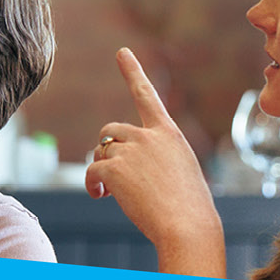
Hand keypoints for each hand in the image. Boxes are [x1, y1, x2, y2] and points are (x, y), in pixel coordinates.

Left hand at [84, 47, 226, 277]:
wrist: (187, 227)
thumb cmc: (188, 208)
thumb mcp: (179, 173)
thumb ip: (153, 160)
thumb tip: (118, 167)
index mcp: (169, 134)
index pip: (147, 96)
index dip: (133, 72)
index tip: (122, 52)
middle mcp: (149, 135)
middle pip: (111, 131)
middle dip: (107, 149)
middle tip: (113, 175)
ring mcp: (131, 150)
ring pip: (101, 150)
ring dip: (101, 169)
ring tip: (113, 192)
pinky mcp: (114, 167)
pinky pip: (91, 170)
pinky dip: (92, 184)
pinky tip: (102, 196)